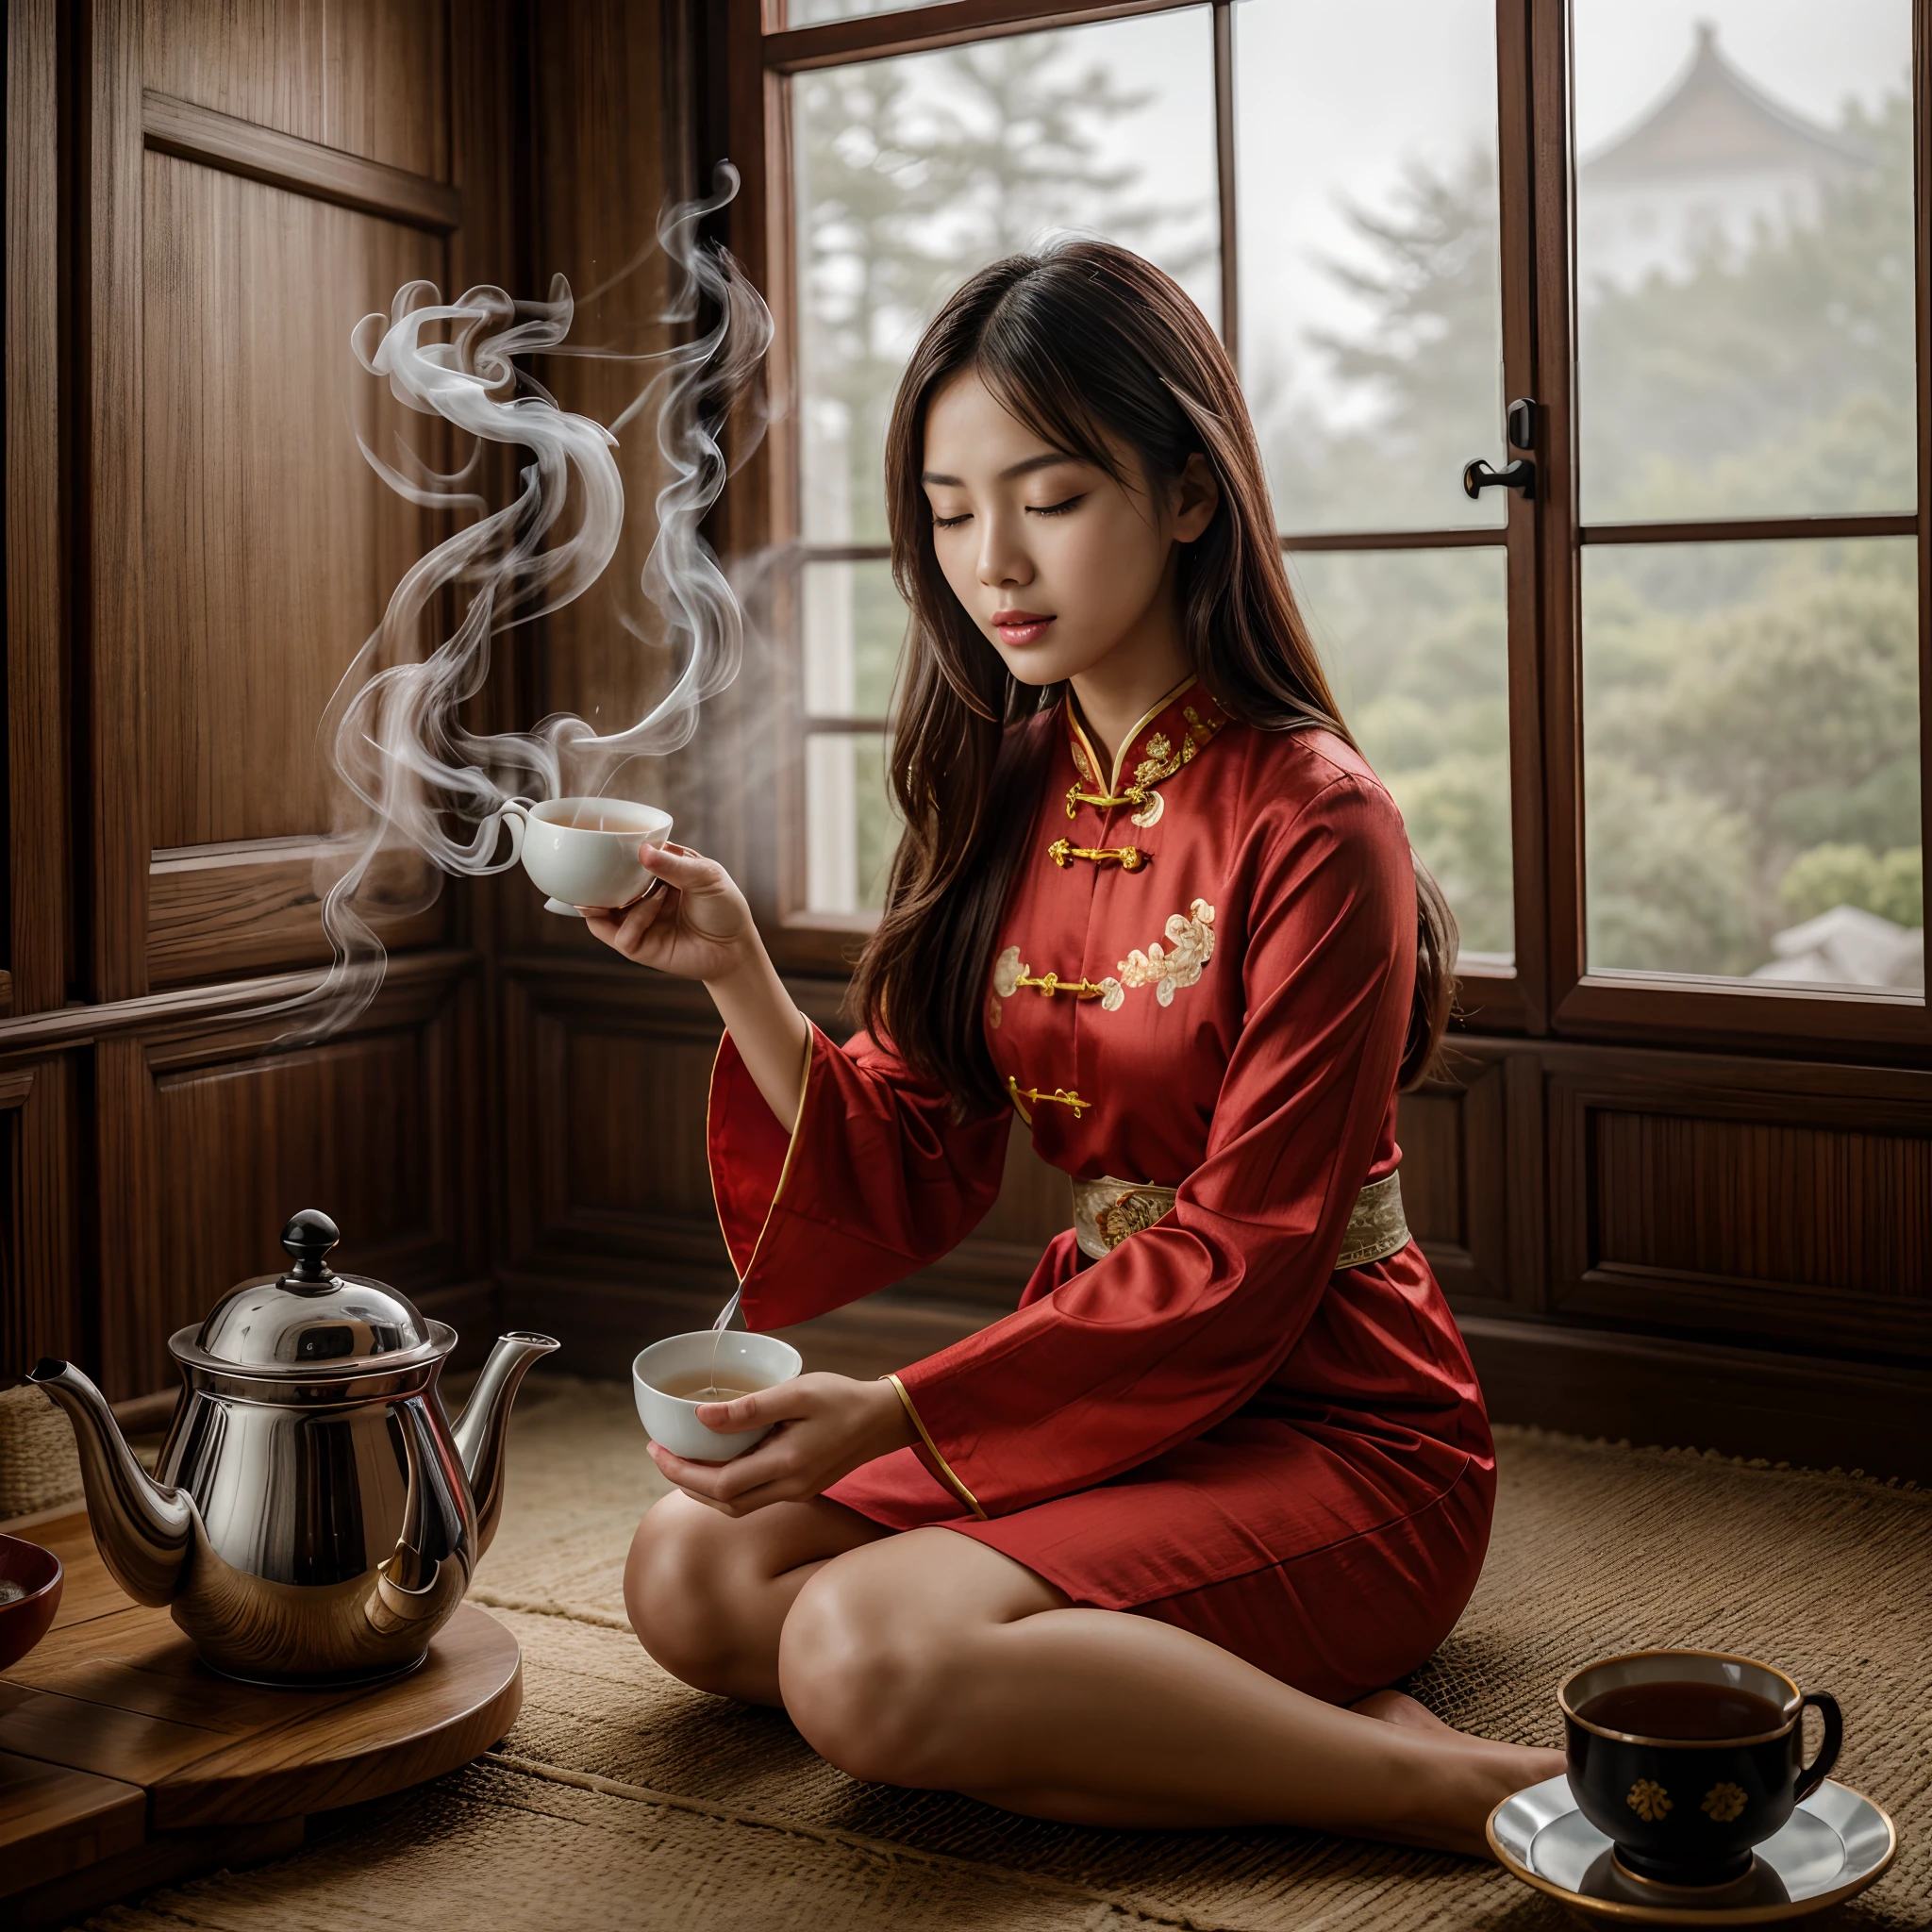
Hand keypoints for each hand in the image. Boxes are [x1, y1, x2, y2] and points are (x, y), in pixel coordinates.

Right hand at [584, 843, 755, 982]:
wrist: (737, 947)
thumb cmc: (725, 908)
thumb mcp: (706, 876)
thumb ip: (675, 864)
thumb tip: (643, 850)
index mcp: (654, 876)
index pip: (621, 863)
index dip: (608, 855)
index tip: (600, 841)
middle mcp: (640, 898)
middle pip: (602, 889)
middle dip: (591, 880)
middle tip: (589, 866)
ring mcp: (638, 923)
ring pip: (599, 914)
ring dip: (604, 901)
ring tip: (615, 888)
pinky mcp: (640, 948)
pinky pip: (622, 935)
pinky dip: (635, 919)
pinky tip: (656, 906)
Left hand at [649, 1373, 917, 1515]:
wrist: (886, 1419)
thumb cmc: (843, 1398)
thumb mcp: (796, 1392)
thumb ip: (749, 1409)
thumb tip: (701, 1418)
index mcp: (785, 1465)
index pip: (717, 1484)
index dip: (679, 1471)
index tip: (657, 1448)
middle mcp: (789, 1488)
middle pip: (722, 1502)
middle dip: (684, 1481)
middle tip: (660, 1452)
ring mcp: (796, 1492)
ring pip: (736, 1506)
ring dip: (703, 1489)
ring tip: (681, 1460)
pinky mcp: (802, 1488)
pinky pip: (754, 1497)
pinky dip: (727, 1486)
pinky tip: (720, 1463)